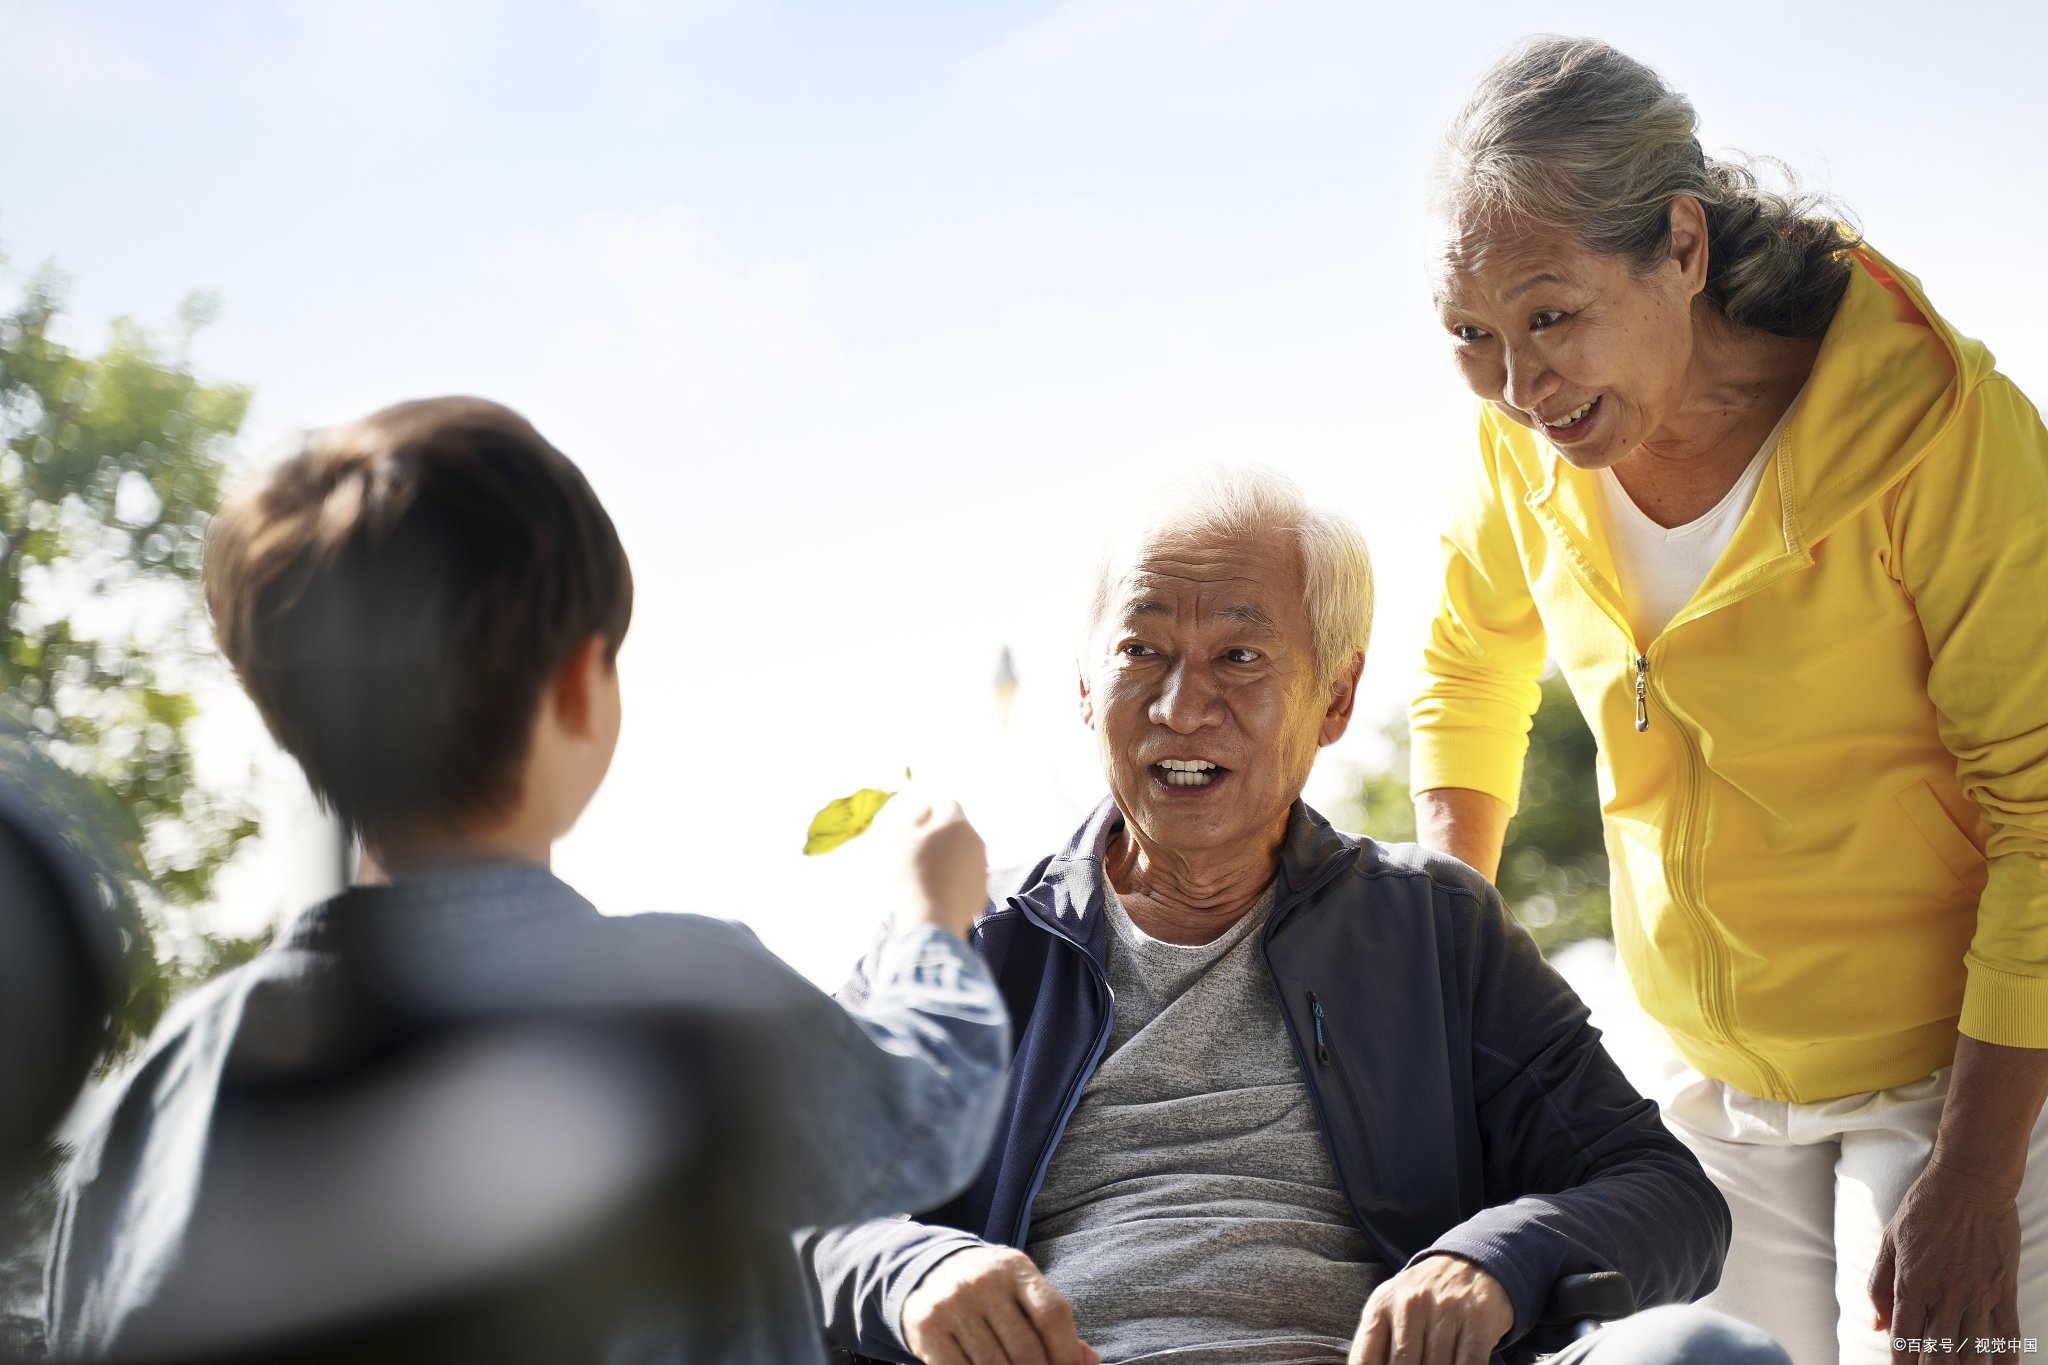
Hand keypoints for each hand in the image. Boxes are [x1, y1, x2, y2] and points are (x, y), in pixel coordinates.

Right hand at [894, 799, 988, 942]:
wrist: (932, 917)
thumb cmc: (914, 874)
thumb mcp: (906, 839)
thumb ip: (917, 817)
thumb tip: (925, 808)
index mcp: (957, 823)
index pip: (947, 803)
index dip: (932, 810)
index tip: (919, 823)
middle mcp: (976, 840)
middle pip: (958, 828)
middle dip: (941, 834)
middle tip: (920, 850)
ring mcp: (982, 865)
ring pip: (964, 852)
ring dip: (950, 856)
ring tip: (929, 874)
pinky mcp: (983, 888)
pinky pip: (968, 875)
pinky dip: (957, 877)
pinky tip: (939, 890)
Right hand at [902, 1244, 1099, 1364]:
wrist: (928, 1271)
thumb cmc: (990, 1289)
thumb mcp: (1022, 1291)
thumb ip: (1053, 1324)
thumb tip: (1090, 1361)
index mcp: (1015, 1267)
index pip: (1052, 1314)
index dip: (1067, 1354)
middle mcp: (983, 1281)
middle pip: (1026, 1349)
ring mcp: (952, 1304)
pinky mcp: (928, 1328)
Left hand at [1349, 1254, 1513, 1364]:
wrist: (1469, 1262)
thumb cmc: (1423, 1298)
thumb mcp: (1390, 1309)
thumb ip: (1376, 1344)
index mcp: (1382, 1304)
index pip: (1364, 1359)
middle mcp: (1410, 1304)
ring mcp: (1445, 1311)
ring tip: (1435, 1364)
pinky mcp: (1476, 1320)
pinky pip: (1468, 1364)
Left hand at [1871, 1161, 2020, 1360]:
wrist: (1969, 1183)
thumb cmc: (1923, 1208)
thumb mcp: (1889, 1240)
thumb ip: (1879, 1284)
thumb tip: (1877, 1325)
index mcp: (1911, 1283)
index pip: (1904, 1338)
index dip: (1901, 1363)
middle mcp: (1945, 1295)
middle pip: (1939, 1353)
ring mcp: (1977, 1295)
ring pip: (1973, 1352)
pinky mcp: (2003, 1290)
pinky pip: (2008, 1335)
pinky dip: (2008, 1361)